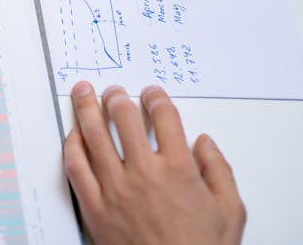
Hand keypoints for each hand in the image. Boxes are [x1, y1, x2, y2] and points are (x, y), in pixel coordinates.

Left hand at [64, 82, 245, 244]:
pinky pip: (76, 168)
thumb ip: (220, 171)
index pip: (164, 117)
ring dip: (86, 108)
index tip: (151, 93)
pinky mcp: (94, 207)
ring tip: (83, 93)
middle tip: (112, 90)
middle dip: (116, 97)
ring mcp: (115, 190)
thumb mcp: (230, 212)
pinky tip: (73, 135)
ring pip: (94, 136)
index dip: (156, 98)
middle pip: (123, 118)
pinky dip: (72, 146)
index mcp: (179, 170)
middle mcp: (144, 174)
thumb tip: (204, 142)